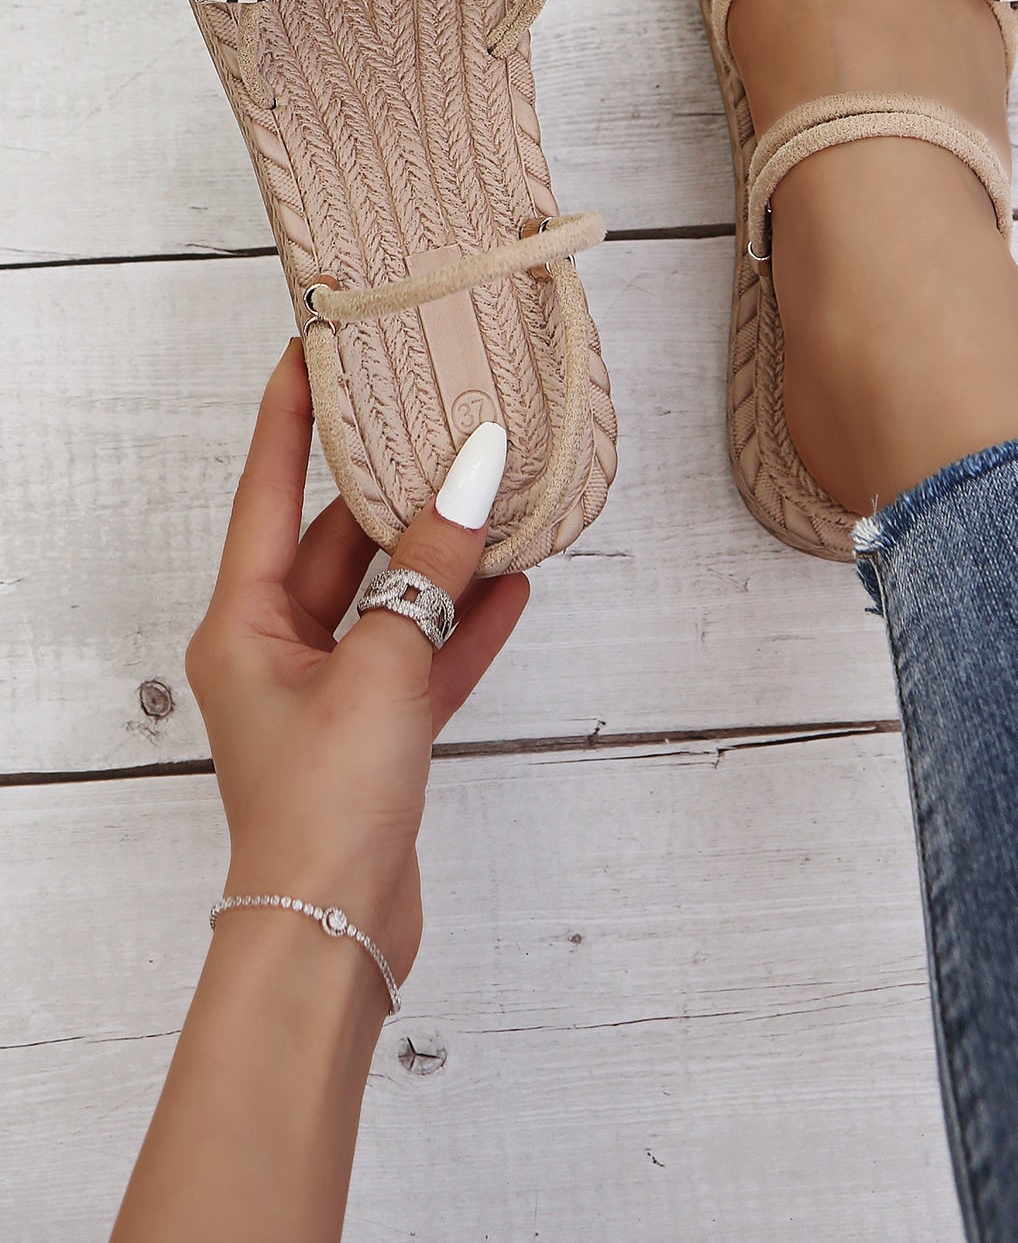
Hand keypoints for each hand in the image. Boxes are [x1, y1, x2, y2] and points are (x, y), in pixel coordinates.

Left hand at [186, 339, 528, 986]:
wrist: (334, 930)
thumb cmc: (322, 807)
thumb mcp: (381, 667)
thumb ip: (431, 569)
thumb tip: (474, 474)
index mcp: (242, 621)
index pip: (267, 488)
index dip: (291, 412)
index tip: (315, 343)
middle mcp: (276, 647)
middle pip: (338, 540)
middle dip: (391, 482)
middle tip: (436, 412)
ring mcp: (329, 690)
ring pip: (392, 595)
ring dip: (444, 553)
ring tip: (496, 488)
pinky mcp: (377, 730)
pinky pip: (425, 654)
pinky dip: (468, 623)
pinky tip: (518, 583)